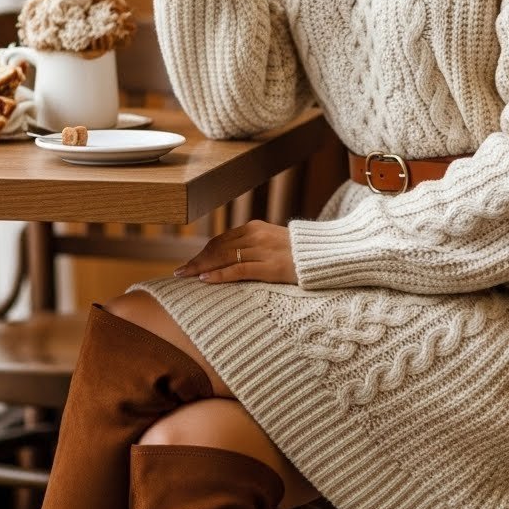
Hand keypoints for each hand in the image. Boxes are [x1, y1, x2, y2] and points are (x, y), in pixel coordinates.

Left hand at [174, 221, 297, 284]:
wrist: (328, 255)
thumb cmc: (302, 253)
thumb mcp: (275, 243)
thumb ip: (256, 246)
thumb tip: (235, 257)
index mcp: (256, 228)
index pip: (222, 240)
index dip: (203, 252)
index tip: (191, 263)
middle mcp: (256, 235)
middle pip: (218, 248)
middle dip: (197, 260)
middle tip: (180, 272)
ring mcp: (263, 250)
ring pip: (223, 257)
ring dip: (201, 267)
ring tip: (186, 277)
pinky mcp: (270, 266)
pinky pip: (238, 270)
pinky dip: (219, 275)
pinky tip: (205, 280)